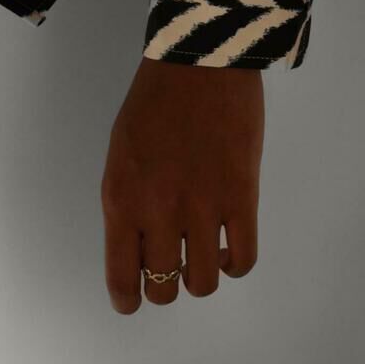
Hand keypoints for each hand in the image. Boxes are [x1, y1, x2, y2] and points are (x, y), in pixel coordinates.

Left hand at [101, 58, 263, 313]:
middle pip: (164, 287)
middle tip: (171, 269)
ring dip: (200, 279)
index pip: (122, 277)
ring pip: (203, 283)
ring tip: (202, 258)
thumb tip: (139, 249)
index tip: (133, 300)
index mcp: (121, 200)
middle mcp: (159, 212)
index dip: (128, 299)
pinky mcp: (242, 197)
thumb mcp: (121, 157)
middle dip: (165, 288)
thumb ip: (127, 205)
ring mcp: (203, 207)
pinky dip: (234, 266)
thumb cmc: (154, 102)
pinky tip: (227, 249)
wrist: (200, 63)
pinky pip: (243, 259)